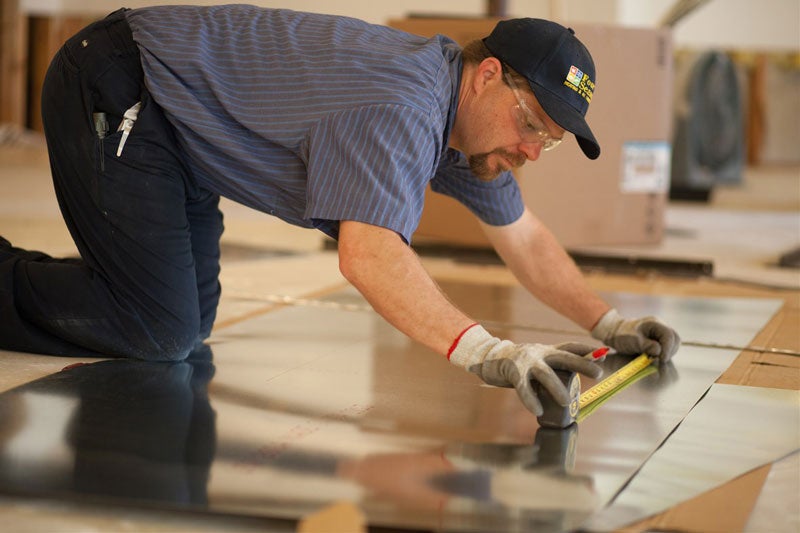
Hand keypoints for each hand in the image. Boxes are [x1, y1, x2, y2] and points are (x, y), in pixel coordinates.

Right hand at [449, 325, 602, 414]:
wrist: (490, 358)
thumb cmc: (520, 364)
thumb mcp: (539, 361)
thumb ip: (554, 367)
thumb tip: (575, 379)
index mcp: (547, 350)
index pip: (569, 347)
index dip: (586, 350)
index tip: (603, 353)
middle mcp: (539, 353)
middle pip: (563, 357)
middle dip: (582, 364)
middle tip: (598, 374)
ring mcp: (526, 362)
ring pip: (545, 374)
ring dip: (556, 388)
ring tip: (566, 401)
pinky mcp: (513, 372)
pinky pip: (523, 387)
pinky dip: (530, 399)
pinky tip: (537, 410)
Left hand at [591, 309, 680, 362]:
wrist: (616, 333)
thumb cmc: (623, 335)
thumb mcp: (633, 340)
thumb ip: (646, 345)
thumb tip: (658, 351)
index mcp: (655, 323)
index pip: (669, 335)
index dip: (668, 348)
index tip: (661, 358)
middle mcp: (660, 326)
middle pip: (675, 338)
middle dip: (670, 351)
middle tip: (660, 360)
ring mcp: (660, 333)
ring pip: (673, 343)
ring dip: (668, 352)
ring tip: (657, 358)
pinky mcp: (659, 339)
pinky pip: (668, 346)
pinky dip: (664, 353)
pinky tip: (656, 357)